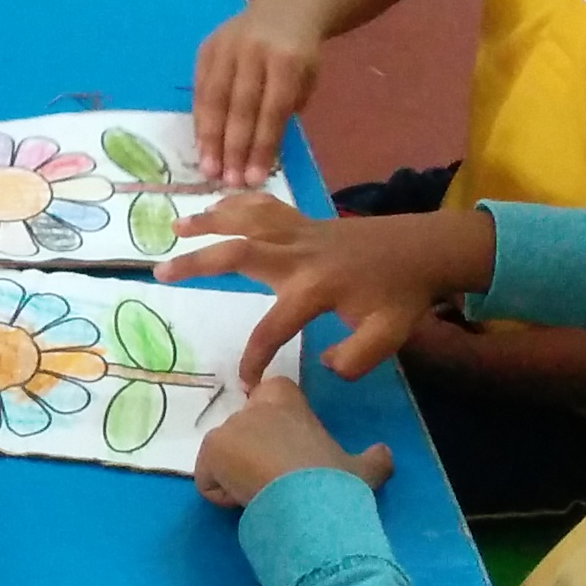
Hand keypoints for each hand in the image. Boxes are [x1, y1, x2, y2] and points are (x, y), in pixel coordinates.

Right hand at [154, 194, 495, 388]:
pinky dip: (237, 202)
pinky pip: (264, 206)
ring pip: (245, 219)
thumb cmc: (403, 295)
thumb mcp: (389, 336)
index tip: (245, 383)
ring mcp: (300, 233)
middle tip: (161, 273)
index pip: (271, 328)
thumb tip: (322, 362)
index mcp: (315, 288)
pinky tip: (216, 204)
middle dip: (197, 262)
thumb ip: (355, 358)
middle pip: (238, 253)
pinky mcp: (305, 222)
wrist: (425, 249)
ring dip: (208, 221)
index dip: (253, 358)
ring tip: (173, 229)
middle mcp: (299, 255)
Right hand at [191, 6, 324, 189]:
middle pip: (240, 106)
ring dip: (209, 138)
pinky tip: (200, 144)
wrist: (284, 7)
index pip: (272, 110)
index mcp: (287, 59)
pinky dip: (199, 118)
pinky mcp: (207, 47)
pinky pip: (199, 88)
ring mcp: (226, 47)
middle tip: (227, 181)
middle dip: (233, 148)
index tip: (253, 178)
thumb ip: (286, 109)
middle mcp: (253, 50)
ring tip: (208, 169)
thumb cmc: (299, 53)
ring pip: (213, 98)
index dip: (262, 146)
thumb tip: (260, 152)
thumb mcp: (308, 78)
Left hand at [195, 375, 393, 510]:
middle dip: (251, 454)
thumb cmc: (335, 481)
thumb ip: (374, 458)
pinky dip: (222, 494)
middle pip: (242, 430)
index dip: (271, 420)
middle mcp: (254, 407)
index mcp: (288, 401)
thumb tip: (385, 454)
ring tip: (264, 496)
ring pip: (223, 457)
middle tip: (276, 481)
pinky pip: (208, 480)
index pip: (269, 390)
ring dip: (236, 476)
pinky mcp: (210, 452)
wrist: (309, 501)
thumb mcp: (364, 469)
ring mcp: (228, 427)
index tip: (282, 448)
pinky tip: (247, 502)